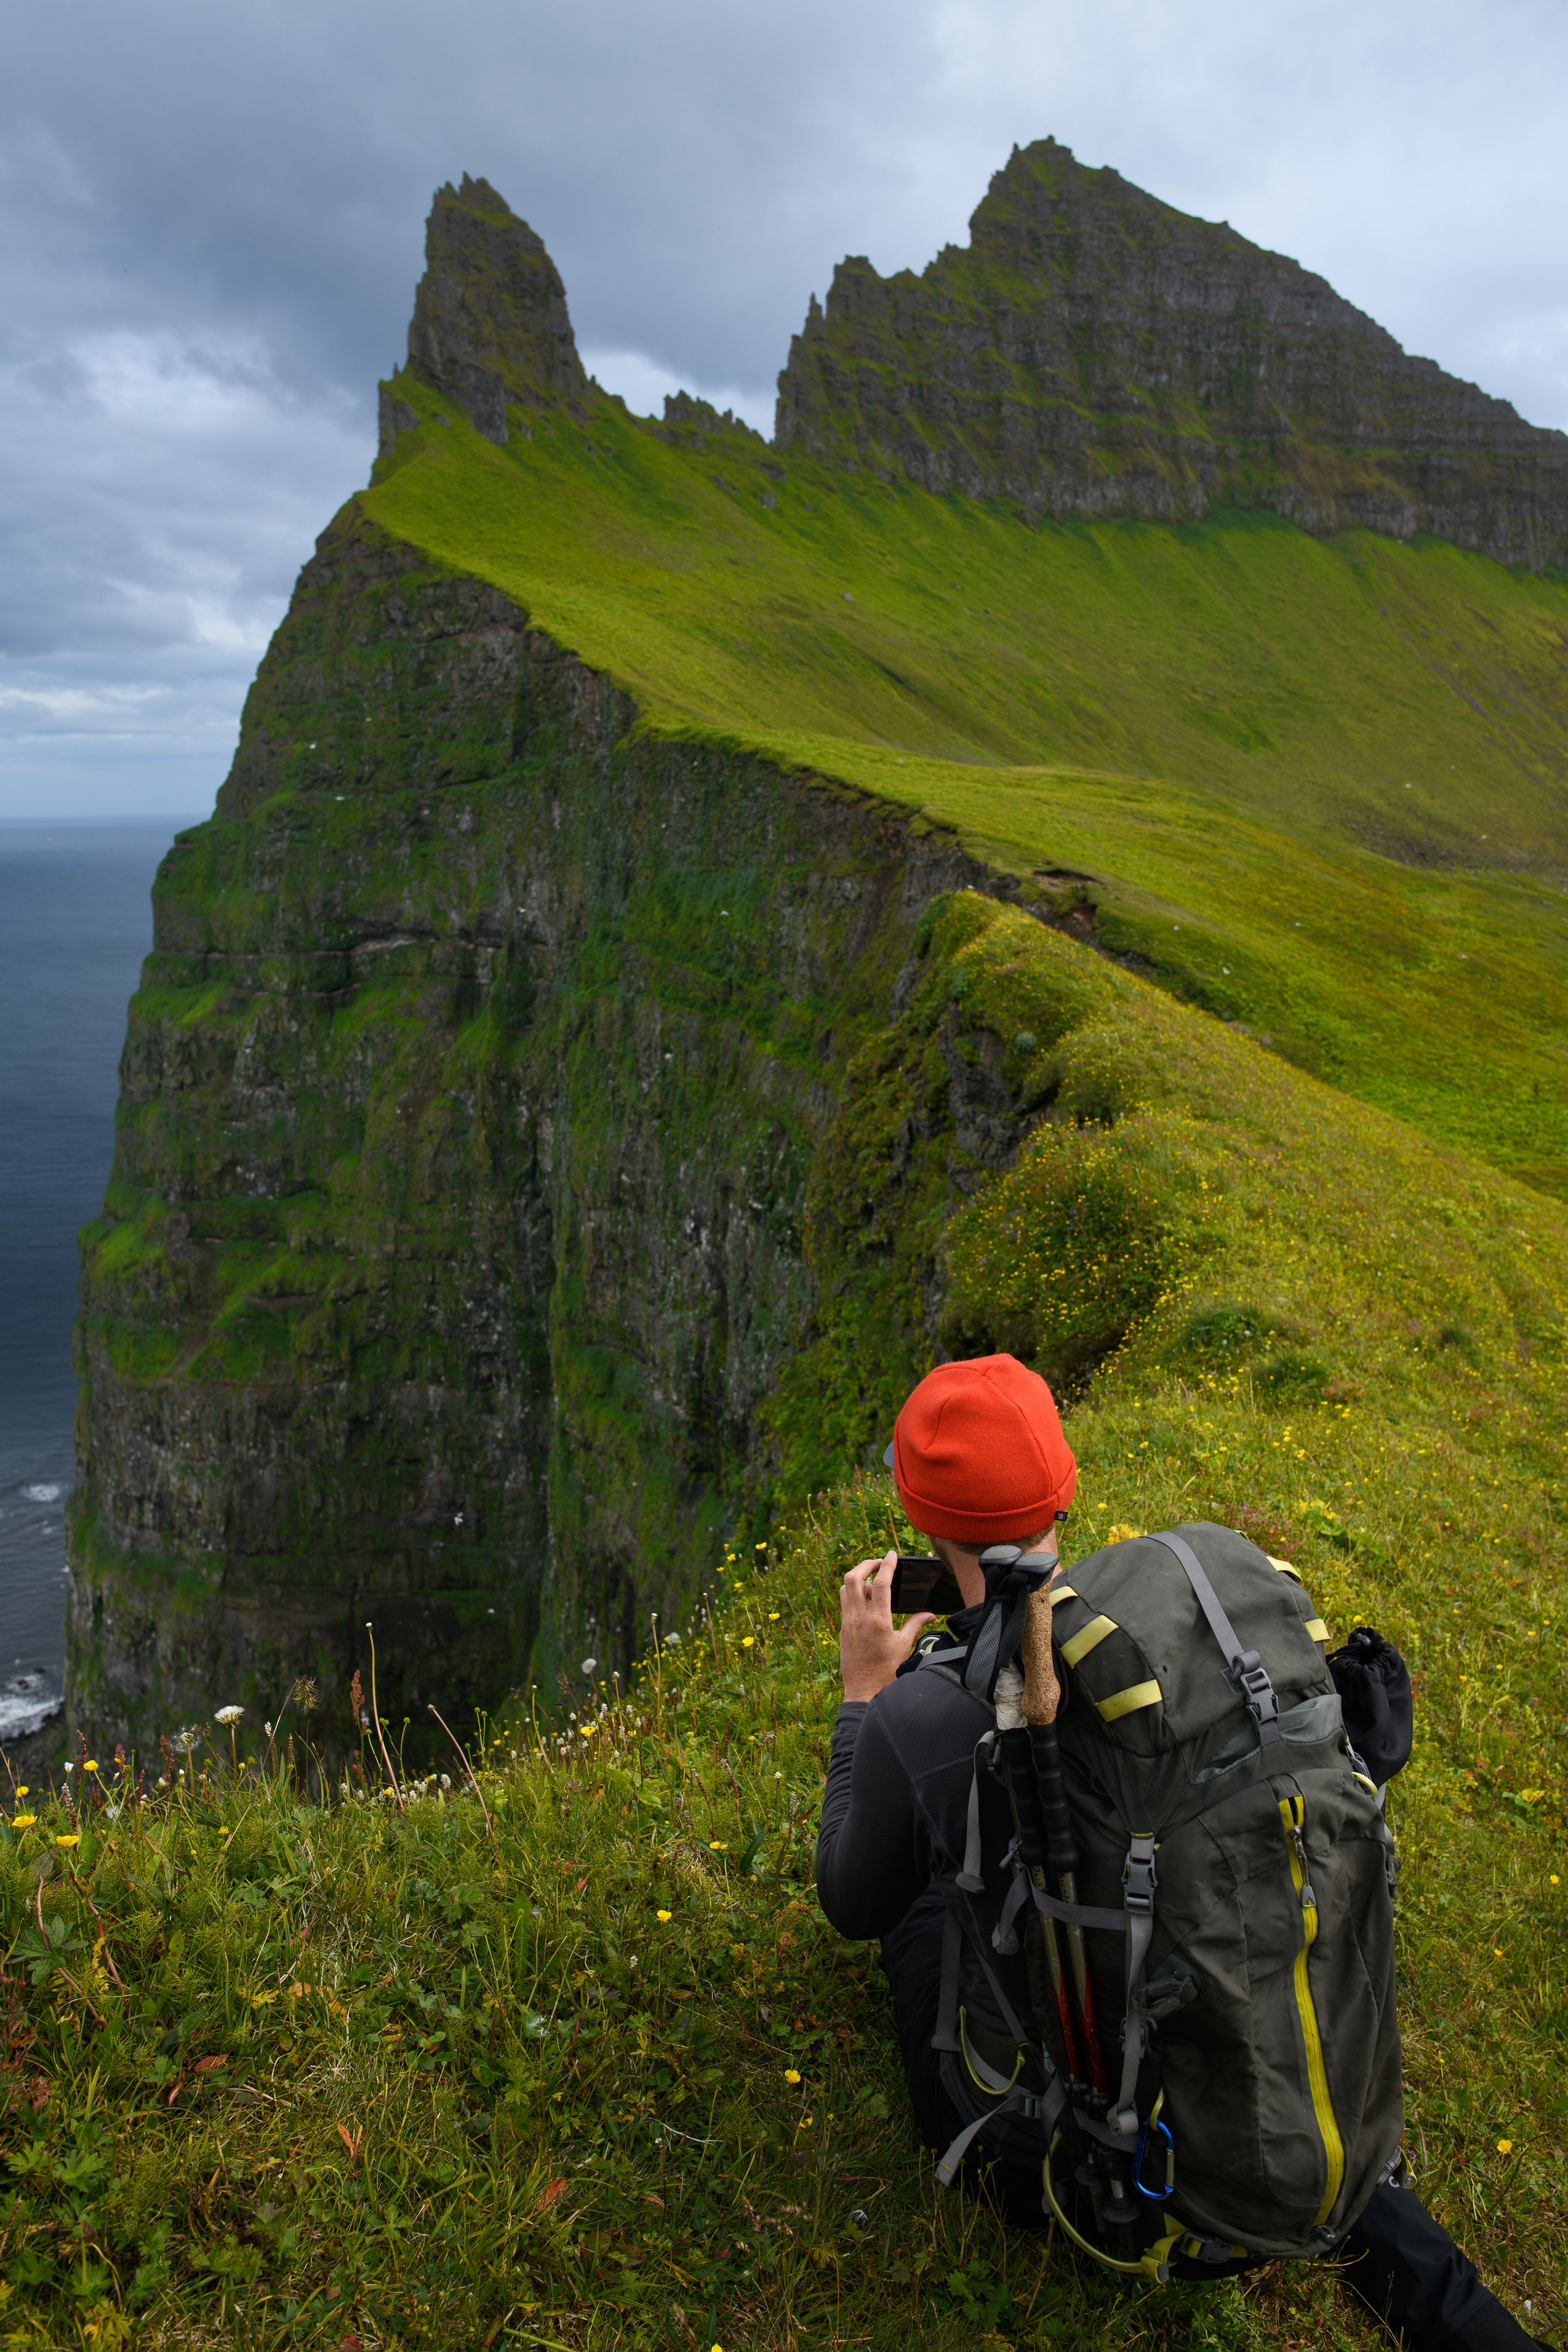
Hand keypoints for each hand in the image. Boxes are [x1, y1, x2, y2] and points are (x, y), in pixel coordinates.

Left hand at [839, 1551, 934, 1702]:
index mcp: (878, 1621)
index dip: (887, 1565)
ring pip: (845, 1588)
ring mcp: (847, 1623)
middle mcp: (859, 1619)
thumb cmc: (886, 1670)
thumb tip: (931, 1614)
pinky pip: (844, 1603)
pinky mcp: (842, 1629)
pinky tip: (866, 1600)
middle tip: (878, 1562)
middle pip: (853, 1577)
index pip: (880, 1583)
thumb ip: (915, 1624)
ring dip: (857, 1577)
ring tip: (872, 1582)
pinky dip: (853, 1593)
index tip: (892, 1554)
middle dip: (865, 1564)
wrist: (864, 1690)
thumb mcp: (904, 1646)